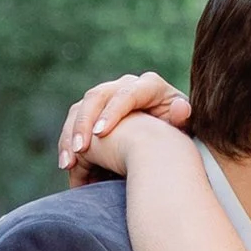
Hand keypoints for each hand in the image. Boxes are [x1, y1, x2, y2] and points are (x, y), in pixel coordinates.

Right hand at [59, 69, 191, 180]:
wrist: (166, 138)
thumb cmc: (177, 134)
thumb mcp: (184, 129)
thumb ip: (182, 119)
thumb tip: (181, 109)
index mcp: (150, 86)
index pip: (127, 94)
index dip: (112, 112)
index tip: (101, 134)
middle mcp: (125, 86)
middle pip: (97, 96)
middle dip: (84, 123)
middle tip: (80, 150)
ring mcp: (107, 96)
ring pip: (80, 108)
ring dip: (71, 135)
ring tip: (68, 163)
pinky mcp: (93, 110)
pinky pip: (74, 122)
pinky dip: (68, 143)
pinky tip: (67, 164)